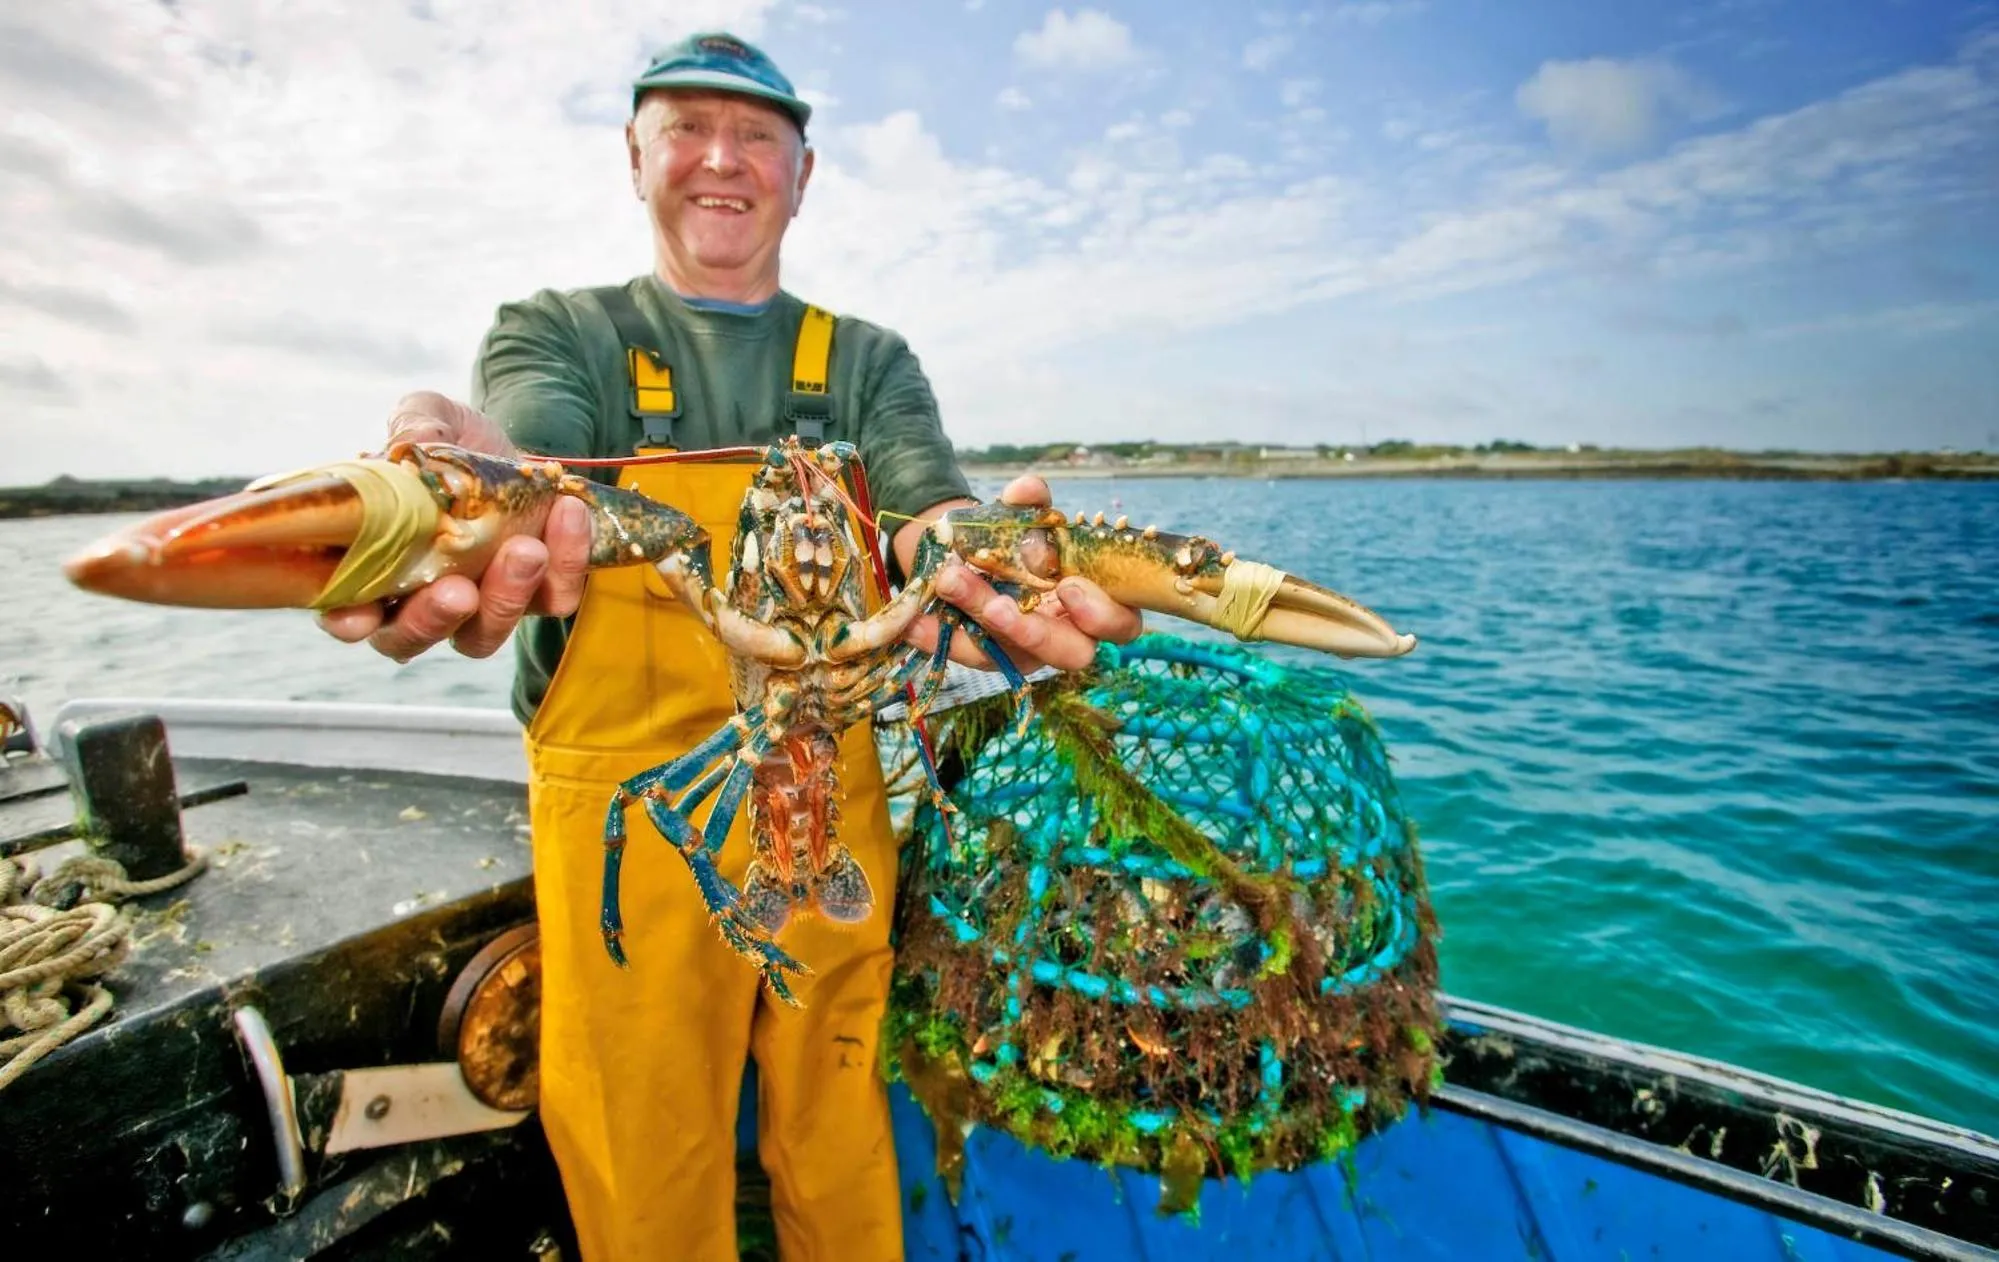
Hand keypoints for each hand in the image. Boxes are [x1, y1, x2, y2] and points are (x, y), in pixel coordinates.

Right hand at [315, 392, 592, 661]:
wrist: (520, 446)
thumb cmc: (453, 441)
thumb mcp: (431, 416)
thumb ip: (416, 423)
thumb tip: (416, 442)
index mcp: (372, 563)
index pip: (347, 612)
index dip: (348, 621)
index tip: (359, 616)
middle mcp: (418, 597)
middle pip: (411, 637)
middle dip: (433, 619)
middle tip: (458, 592)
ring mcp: (478, 604)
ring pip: (483, 635)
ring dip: (505, 598)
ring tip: (526, 549)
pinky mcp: (536, 595)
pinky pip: (554, 599)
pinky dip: (565, 563)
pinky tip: (567, 513)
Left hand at [906, 475, 1142, 675]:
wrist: (975, 549)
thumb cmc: (1022, 538)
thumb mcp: (1026, 516)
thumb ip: (1031, 504)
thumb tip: (1027, 489)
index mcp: (1098, 603)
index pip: (1121, 625)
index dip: (1102, 615)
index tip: (1069, 586)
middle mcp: (1068, 635)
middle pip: (1070, 653)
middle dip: (1036, 632)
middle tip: (1001, 605)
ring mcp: (1027, 651)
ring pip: (1011, 653)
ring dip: (979, 620)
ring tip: (950, 582)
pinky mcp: (987, 655)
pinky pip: (965, 652)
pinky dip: (936, 635)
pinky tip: (913, 618)